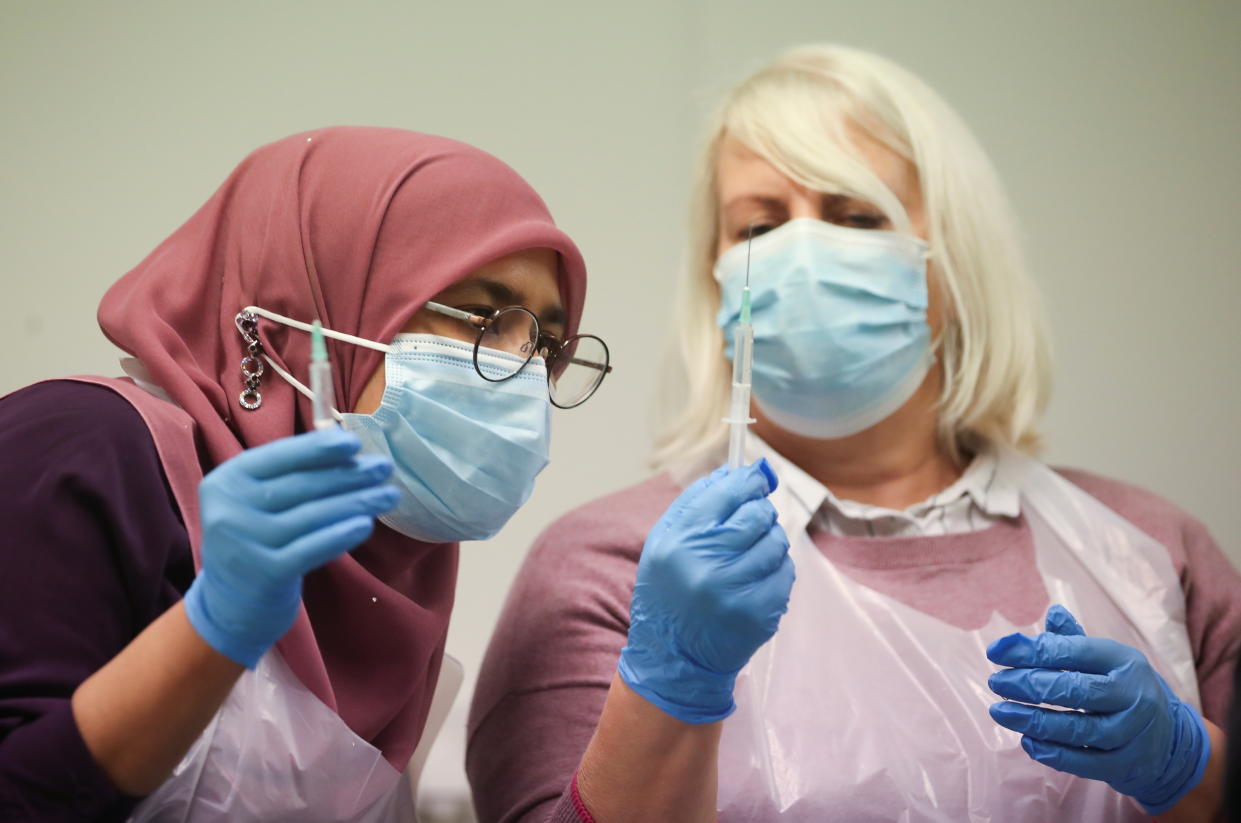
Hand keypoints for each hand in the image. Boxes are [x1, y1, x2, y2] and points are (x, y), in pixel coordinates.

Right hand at [184, 429, 397, 666]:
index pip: (279, 456)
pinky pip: (311, 549)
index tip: (356, 444)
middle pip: (301, 485)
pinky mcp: (264, 574)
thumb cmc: (257, 539)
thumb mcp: (257, 501)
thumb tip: (349, 449)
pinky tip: (367, 524)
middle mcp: (229, 510)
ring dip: (357, 502)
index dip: (319, 448)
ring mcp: (244, 544)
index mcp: (226, 480)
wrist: (232, 604)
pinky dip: (341, 535)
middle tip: (385, 468)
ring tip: (389, 495)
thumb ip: (292, 473)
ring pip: (312, 515)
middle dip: (348, 474)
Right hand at [618, 459, 794, 723]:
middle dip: (760, 513)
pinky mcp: (758, 613)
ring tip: (752, 555)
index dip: (749, 481)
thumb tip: (737, 470)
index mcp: (679, 541)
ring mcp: (734, 591)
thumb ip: (697, 503)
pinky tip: (757, 580)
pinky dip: (777, 571)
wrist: (672, 658)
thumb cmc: (668, 593)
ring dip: (770, 542)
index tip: (758, 479)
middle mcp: (705, 564)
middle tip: (752, 523)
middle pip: (757, 515)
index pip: (727, 492)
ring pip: (776, 542)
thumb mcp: (665, 544)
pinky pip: (785, 574)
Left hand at [987, 604, 1210, 814]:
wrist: (1170, 740)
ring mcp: (1131, 733)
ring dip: (1032, 721)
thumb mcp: (1105, 660)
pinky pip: (1084, 761)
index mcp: (1124, 661)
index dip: (1031, 651)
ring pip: (1076, 728)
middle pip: (1073, 690)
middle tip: (996, 682)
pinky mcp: (1125, 765)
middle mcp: (1132, 696)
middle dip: (1028, 685)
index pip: (1073, 651)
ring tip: (1000, 711)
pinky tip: (1027, 741)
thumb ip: (1073, 640)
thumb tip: (1052, 613)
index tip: (996, 652)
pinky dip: (1052, 753)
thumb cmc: (1122, 689)